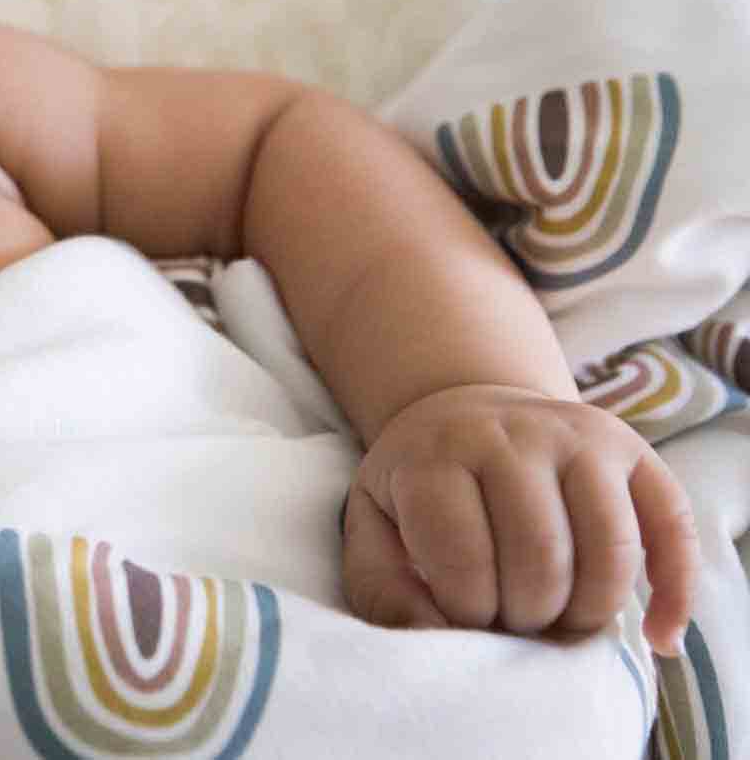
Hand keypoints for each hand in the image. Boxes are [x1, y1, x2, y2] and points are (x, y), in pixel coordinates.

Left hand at [340, 383, 697, 655]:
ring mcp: (578, 436)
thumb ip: (382, 586)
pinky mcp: (632, 451)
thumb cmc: (419, 483)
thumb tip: (433, 638)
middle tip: (514, 620)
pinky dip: (674, 592)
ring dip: (589, 611)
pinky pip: (672, 527)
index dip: (469, 610)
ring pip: (610, 550)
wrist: (465, 410)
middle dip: (529, 615)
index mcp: (436, 455)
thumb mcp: (374, 523)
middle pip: (541, 558)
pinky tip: (656, 637)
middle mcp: (511, 435)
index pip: (464, 558)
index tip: (466, 615)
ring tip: (560, 620)